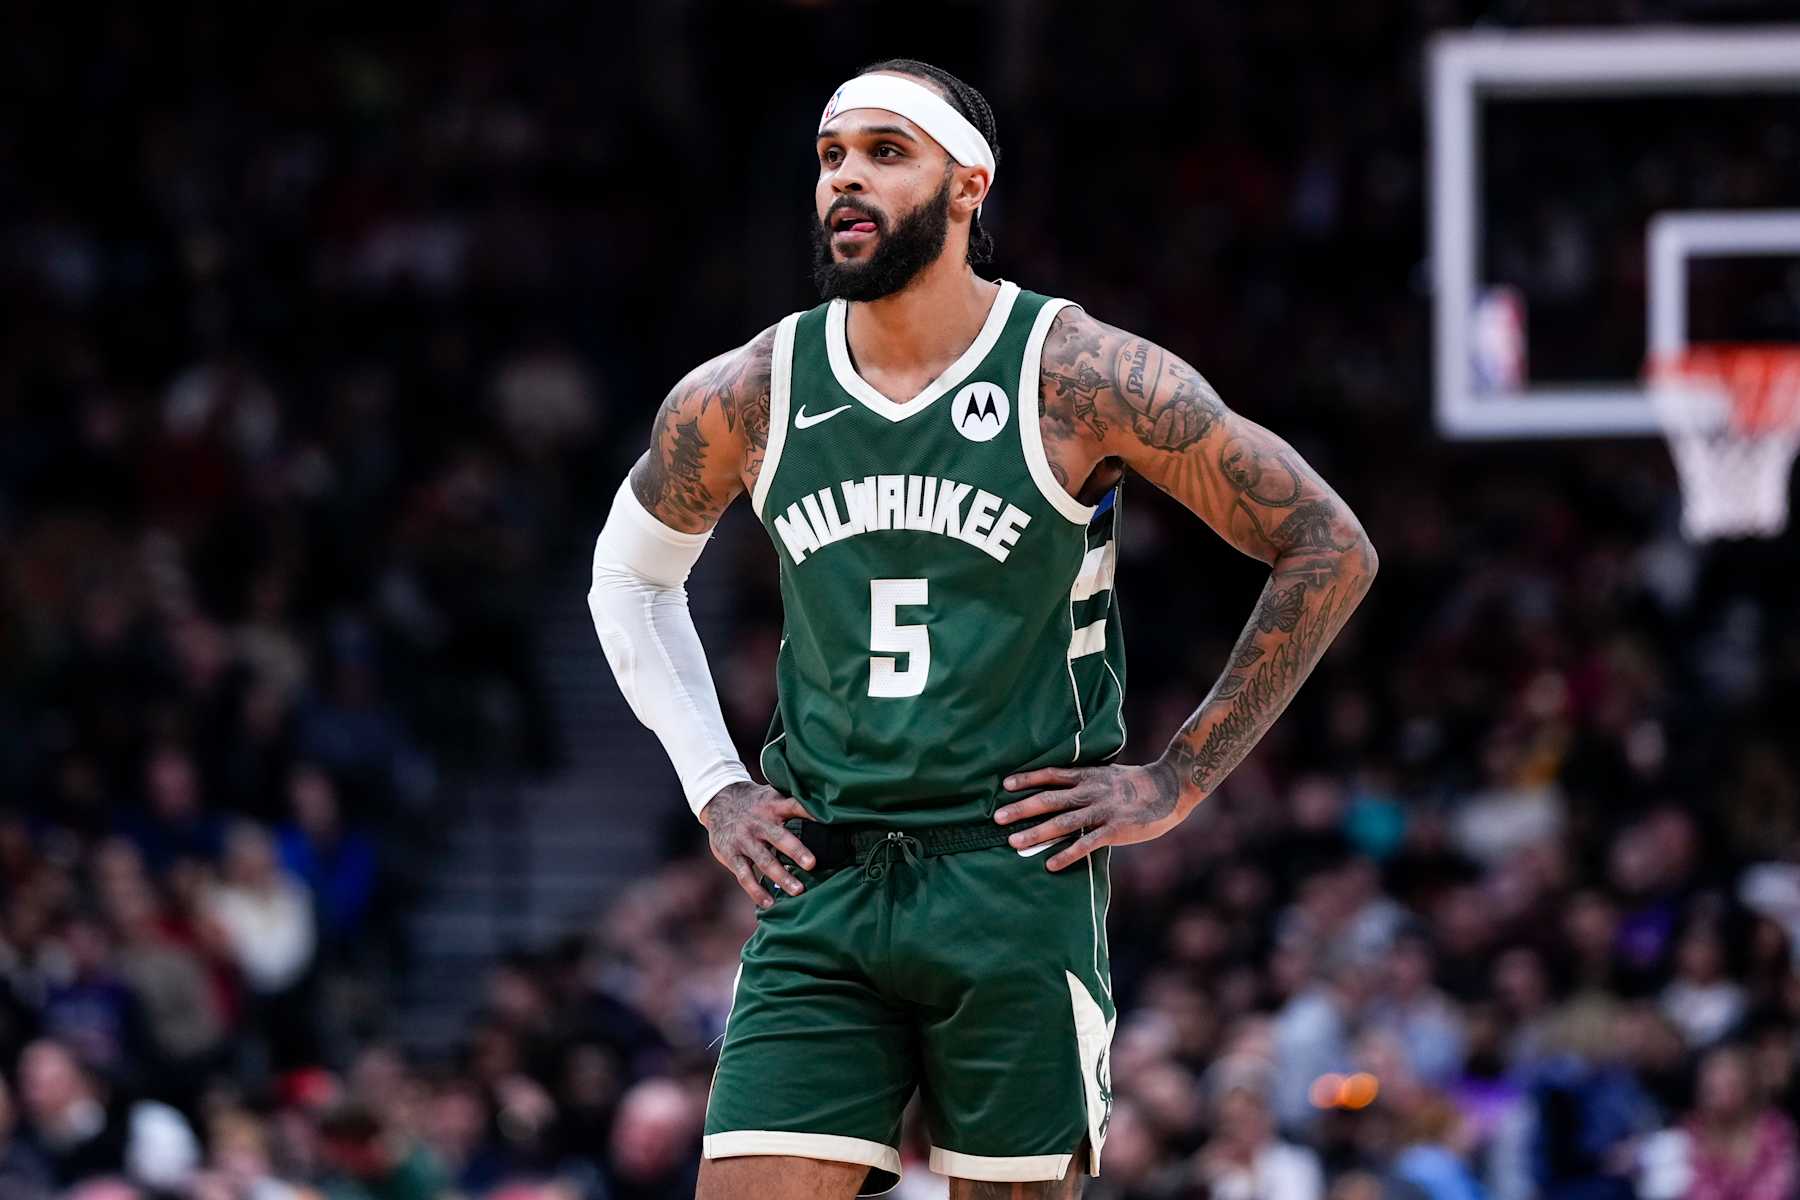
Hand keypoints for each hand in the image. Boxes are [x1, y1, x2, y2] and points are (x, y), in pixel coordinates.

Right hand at [699, 781, 816, 908]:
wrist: (719, 801)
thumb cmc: (756, 803)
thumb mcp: (772, 796)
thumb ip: (792, 806)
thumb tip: (828, 814)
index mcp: (773, 806)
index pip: (794, 806)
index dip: (809, 812)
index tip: (828, 822)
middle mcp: (758, 822)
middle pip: (779, 837)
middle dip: (795, 850)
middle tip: (812, 864)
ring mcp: (744, 840)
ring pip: (764, 860)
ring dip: (781, 876)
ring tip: (798, 891)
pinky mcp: (731, 855)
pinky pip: (745, 875)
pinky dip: (756, 891)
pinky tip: (769, 902)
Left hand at [995, 762, 1201, 871]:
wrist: (1170, 787)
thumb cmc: (1136, 783)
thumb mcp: (1108, 773)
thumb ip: (1086, 780)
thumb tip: (1063, 785)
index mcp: (1087, 776)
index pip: (1051, 775)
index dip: (1028, 779)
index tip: (1005, 784)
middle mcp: (1090, 791)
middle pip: (1049, 800)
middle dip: (1022, 809)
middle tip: (997, 818)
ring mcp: (1102, 811)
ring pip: (1063, 822)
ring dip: (1036, 833)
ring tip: (1014, 843)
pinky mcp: (1114, 830)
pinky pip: (1086, 844)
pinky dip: (1067, 854)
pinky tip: (1050, 864)